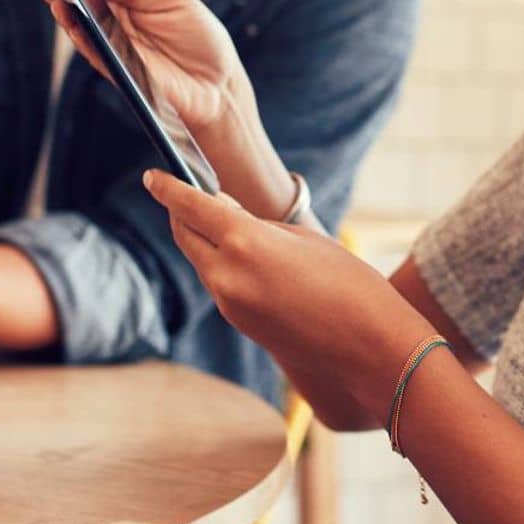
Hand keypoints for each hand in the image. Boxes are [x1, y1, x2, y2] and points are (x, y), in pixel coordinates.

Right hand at [28, 0, 246, 134]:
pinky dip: (79, 36)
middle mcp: (113, 20)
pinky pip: (92, 52)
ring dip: (62, 8)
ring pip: (78, 26)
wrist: (219, 84)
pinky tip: (69, 19)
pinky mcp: (116, 71)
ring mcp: (112, 46)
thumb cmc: (200, 37)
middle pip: (76, 0)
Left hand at [143, 170, 433, 429]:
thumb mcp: (304, 239)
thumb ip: (258, 224)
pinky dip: (221, 264)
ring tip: (223, 221)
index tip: (153, 176)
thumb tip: (224, 214)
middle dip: (182, 213)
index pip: (191, 207)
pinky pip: (218, 284)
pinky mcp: (239, 323)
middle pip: (185, 235)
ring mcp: (230, 304)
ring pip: (201, 261)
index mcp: (245, 242)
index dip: (169, 188)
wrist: (370, 347)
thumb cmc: (349, 283)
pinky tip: (243, 257)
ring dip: (204, 240)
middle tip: (187, 193)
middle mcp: (227, 275)